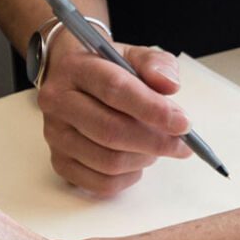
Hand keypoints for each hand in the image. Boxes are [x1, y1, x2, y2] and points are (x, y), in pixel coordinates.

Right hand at [34, 33, 192, 195]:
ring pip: (108, 161)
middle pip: (110, 130)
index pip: (115, 90)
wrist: (71, 78)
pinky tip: (137, 161)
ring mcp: (55, 135)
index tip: (183, 123)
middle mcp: (58, 102)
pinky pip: (101, 183)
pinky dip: (129, 178)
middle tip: (182, 144)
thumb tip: (170, 86)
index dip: (153, 109)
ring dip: (144, 158)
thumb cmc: (107, 69)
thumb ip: (156, 65)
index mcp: (76, 68)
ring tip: (157, 147)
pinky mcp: (59, 162)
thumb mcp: (133, 56)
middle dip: (155, 141)